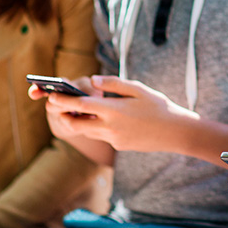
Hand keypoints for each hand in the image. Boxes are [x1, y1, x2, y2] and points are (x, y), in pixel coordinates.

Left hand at [43, 76, 199, 152]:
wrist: (176, 132)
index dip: (62, 100)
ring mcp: (113, 139)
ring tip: (74, 111)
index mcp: (114, 110)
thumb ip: (113, 84)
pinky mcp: (118, 146)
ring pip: (87, 131)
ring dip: (78, 121)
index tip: (51, 95)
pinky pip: (102, 135)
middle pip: (76, 123)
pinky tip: (105, 118)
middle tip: (56, 105)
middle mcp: (110, 127)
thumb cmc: (159, 107)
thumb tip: (92, 81)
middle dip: (63, 114)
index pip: (79, 106)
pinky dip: (98, 126)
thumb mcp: (139, 89)